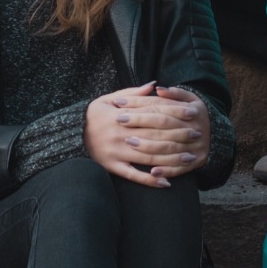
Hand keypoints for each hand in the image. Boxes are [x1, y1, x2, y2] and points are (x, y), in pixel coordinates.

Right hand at [84, 82, 205, 186]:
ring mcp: (117, 152)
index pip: (153, 114)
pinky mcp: (112, 167)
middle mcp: (120, 134)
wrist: (69, 136)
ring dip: (171, 159)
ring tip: (190, 158)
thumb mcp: (108, 99)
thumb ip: (132, 94)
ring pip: (148, 157)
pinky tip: (166, 182)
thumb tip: (154, 84)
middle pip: (155, 136)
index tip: (191, 114)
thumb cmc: (92, 116)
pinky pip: (134, 175)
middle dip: (178, 136)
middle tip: (197, 135)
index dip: (174, 114)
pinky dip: (150, 180)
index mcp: (120, 116)